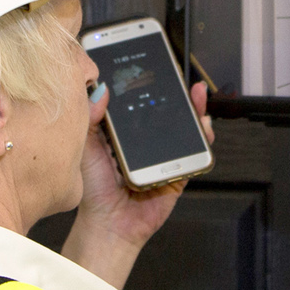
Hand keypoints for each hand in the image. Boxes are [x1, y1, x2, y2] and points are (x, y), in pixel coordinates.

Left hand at [63, 82, 214, 288]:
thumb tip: (100, 90)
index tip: (154, 67)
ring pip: (185, 129)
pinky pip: (196, 154)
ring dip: (195, 110)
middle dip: (177, 92)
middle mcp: (147, 142)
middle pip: (167, 112)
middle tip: (179, 76)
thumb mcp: (87, 146)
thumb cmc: (95, 189)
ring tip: (195, 94)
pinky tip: (202, 124)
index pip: (142, 102)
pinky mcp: (179, 172)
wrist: (109, 222)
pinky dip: (203, 139)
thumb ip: (90, 118)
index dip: (150, 85)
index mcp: (126, 133)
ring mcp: (165, 156)